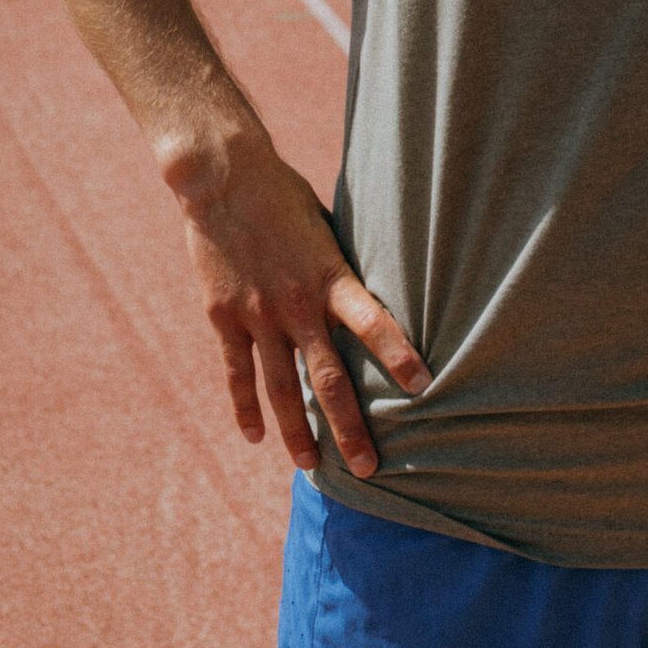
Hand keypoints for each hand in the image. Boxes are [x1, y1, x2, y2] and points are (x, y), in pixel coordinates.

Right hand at [173, 133, 429, 477]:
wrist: (223, 178)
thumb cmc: (284, 196)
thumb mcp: (327, 227)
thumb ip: (341, 270)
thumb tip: (370, 299)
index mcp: (330, 277)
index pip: (373, 321)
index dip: (397, 354)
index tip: (424, 386)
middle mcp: (297, 304)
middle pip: (328, 379)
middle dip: (349, 428)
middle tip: (368, 470)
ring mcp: (258, 315)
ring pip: (282, 388)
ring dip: (297, 432)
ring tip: (311, 467)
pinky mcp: (224, 317)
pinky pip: (238, 373)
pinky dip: (245, 407)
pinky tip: (254, 437)